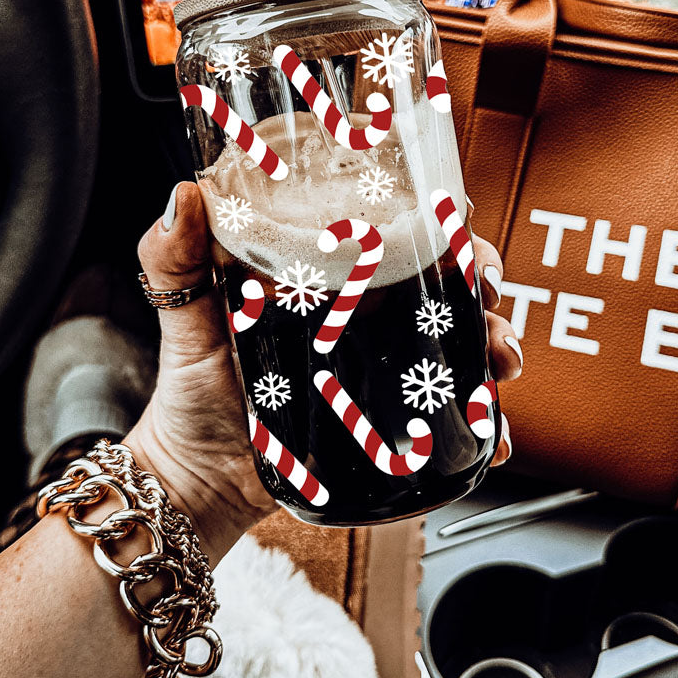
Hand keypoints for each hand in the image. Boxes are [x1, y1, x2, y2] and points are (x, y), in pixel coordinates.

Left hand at [126, 183, 515, 560]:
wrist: (199, 481)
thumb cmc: (191, 392)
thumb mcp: (187, 319)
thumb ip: (176, 262)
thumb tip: (186, 196)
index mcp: (327, 279)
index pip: (390, 232)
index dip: (435, 219)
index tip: (458, 218)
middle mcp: (364, 316)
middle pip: (441, 282)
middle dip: (482, 279)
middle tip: (489, 292)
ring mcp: (381, 368)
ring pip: (456, 342)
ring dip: (495, 343)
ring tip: (502, 362)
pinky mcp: (389, 420)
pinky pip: (446, 413)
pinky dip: (482, 421)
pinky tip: (493, 434)